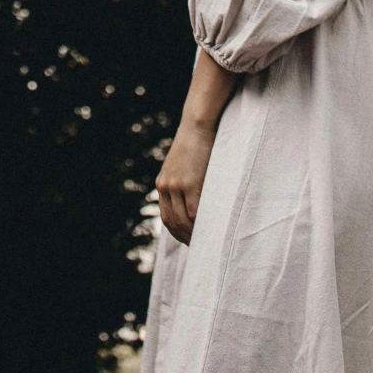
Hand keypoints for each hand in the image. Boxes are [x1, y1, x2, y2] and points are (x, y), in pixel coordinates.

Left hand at [156, 117, 215, 245]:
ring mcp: (176, 186)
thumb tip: (193, 197)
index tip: (189, 240)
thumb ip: (182, 181)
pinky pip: (194, 211)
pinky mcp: (189, 183)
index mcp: (162, 184)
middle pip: (173, 222)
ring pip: (183, 220)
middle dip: (185, 237)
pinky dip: (200, 224)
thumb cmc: (195, 142)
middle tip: (200, 247)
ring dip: (193, 234)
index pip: (166, 217)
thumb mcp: (182, 163)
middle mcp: (165, 187)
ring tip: (206, 242)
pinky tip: (210, 229)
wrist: (197, 124)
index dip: (177, 232)